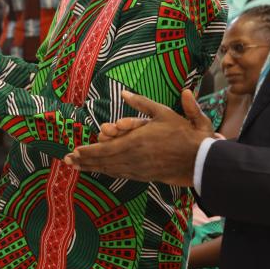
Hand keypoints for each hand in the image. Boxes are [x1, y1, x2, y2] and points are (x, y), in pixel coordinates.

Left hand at [63, 89, 214, 185]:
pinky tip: (101, 170)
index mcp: (135, 141)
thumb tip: (125, 92)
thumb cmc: (184, 133)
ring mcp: (139, 169)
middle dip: (84, 161)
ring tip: (78, 167)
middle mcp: (134, 157)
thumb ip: (142, 103)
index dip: (88, 151)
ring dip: (93, 168)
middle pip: (103, 160)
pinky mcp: (146, 176)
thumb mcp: (163, 112)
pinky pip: (122, 174)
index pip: (105, 148)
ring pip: (111, 169)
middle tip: (68, 161)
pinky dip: (108, 172)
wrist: (201, 159)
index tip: (74, 151)